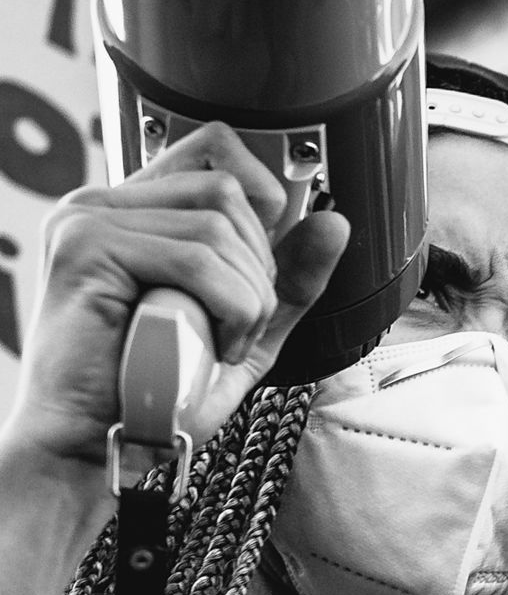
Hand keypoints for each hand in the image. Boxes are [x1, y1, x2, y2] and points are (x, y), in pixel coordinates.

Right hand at [1, 122, 351, 479]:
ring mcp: (89, 219)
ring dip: (245, 301)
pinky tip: (206, 348)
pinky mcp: (86, 248)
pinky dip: (227, 312)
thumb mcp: (246, 330)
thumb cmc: (158, 393)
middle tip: (234, 327)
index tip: (263, 268)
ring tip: (216, 343)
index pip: (215, 149)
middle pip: (230, 191)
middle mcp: (105, 203)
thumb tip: (335, 222)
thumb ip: (289, 280)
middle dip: (260, 270)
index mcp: (136, 212)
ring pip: (220, 229)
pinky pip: (197, 260)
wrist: (97, 445)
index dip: (264, 198)